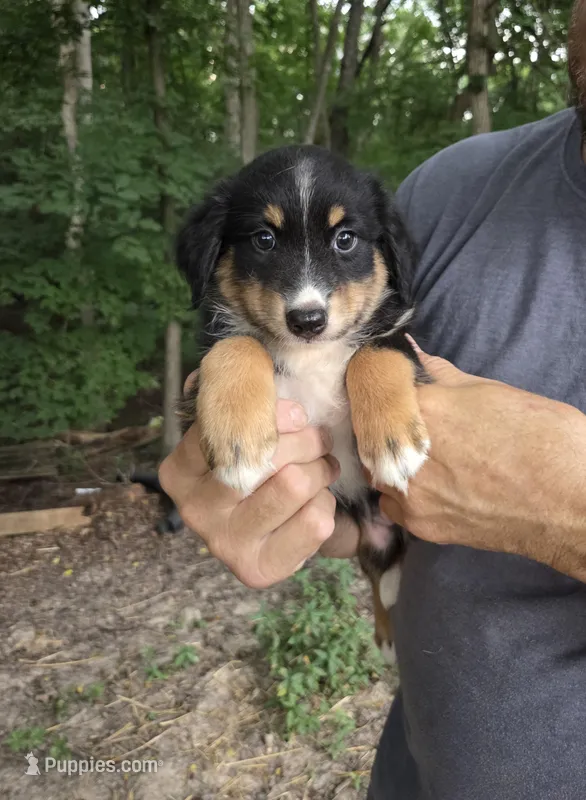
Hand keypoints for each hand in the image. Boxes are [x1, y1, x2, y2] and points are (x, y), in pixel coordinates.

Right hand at [159, 378, 341, 588]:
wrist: (285, 516)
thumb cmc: (264, 457)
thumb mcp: (246, 411)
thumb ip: (235, 381)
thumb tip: (223, 371)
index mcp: (179, 469)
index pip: (229, 426)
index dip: (275, 413)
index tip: (295, 414)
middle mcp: (193, 510)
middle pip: (267, 455)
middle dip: (307, 441)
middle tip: (317, 442)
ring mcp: (224, 545)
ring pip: (296, 484)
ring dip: (321, 470)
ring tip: (320, 468)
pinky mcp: (259, 570)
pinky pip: (315, 521)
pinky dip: (325, 503)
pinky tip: (314, 503)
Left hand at [376, 342, 585, 579]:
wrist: (570, 502)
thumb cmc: (542, 438)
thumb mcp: (493, 392)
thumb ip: (444, 376)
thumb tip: (415, 353)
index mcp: (424, 407)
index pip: (383, 394)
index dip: (390, 396)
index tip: (399, 399)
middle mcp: (406, 451)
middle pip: (373, 435)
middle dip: (385, 431)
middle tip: (413, 433)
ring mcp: (411, 491)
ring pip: (380, 472)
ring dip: (392, 465)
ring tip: (424, 462)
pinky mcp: (422, 525)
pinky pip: (395, 506)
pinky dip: (404, 496)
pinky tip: (430, 488)